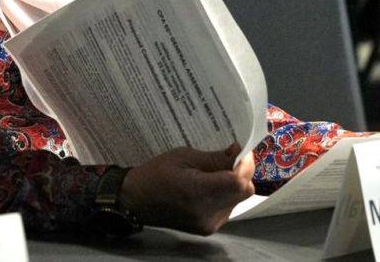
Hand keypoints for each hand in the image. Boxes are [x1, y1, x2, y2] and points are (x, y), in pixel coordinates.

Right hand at [120, 143, 255, 234]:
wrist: (135, 200)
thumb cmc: (156, 173)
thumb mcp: (184, 157)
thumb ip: (214, 158)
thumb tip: (239, 152)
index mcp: (199, 193)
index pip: (239, 182)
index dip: (244, 164)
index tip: (238, 150)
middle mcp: (208, 213)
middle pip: (244, 192)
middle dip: (242, 173)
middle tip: (228, 158)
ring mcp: (209, 224)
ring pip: (238, 200)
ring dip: (233, 184)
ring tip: (214, 172)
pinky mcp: (207, 228)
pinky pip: (228, 208)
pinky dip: (225, 195)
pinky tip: (209, 186)